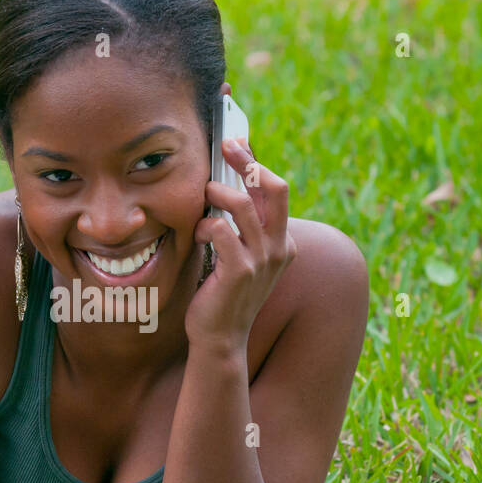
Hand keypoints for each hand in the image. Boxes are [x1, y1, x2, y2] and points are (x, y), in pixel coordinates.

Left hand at [186, 137, 296, 354]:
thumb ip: (240, 226)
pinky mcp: (239, 272)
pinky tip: (197, 236)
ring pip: (243, 205)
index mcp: (283, 243)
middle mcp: (279, 249)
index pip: (277, 190)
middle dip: (248, 161)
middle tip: (225, 147)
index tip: (236, 144)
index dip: (256, 163)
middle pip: (275, 188)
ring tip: (204, 197)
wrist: (220, 338)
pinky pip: (220, 230)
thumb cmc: (223, 294)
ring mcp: (262, 261)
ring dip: (218, 194)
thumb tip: (225, 184)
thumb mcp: (240, 255)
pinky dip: (204, 226)